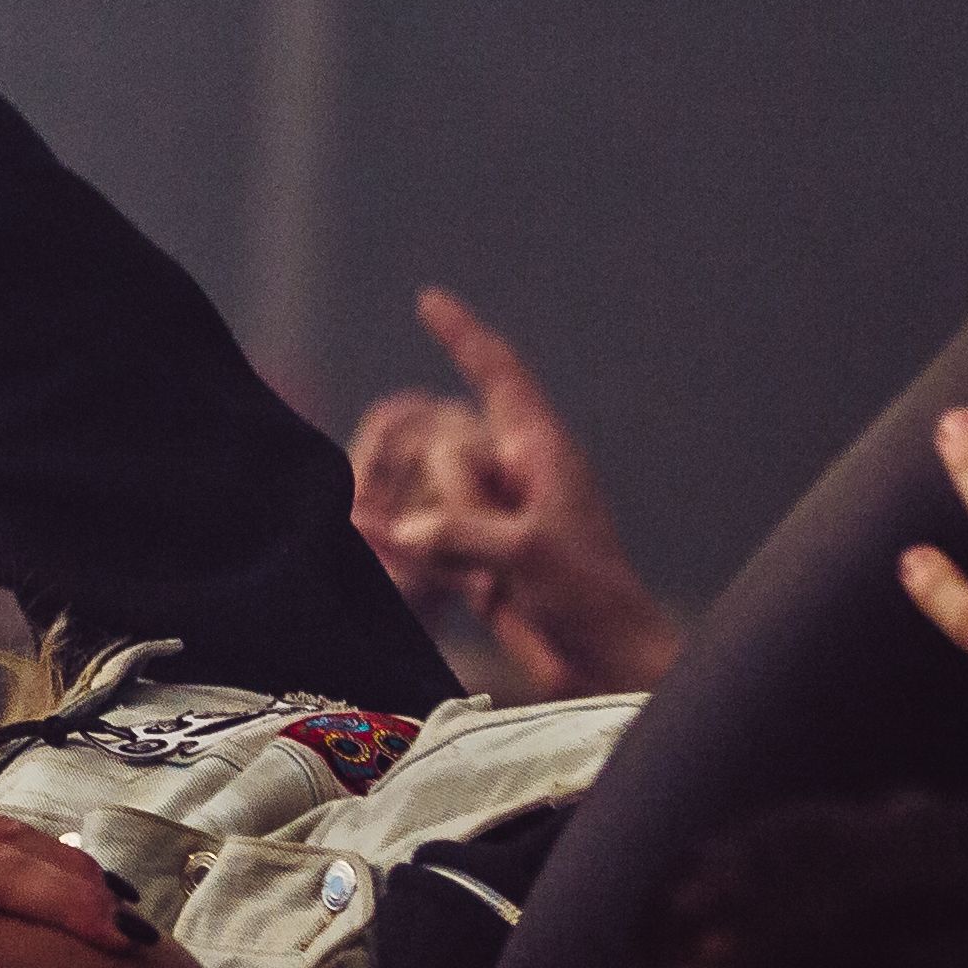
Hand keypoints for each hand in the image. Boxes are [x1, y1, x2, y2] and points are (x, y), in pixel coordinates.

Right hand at [350, 286, 678, 695]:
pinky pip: (424, 535)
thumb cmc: (591, 601)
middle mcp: (517, 476)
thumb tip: (405, 529)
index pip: (500, 377)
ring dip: (433, 533)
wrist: (604, 668)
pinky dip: (400, 542)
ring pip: (432, 495)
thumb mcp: (530, 555)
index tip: (429, 300)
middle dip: (451, 491)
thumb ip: (463, 531)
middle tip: (490, 549)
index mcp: (544, 453)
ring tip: (472, 579)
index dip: (464, 337)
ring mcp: (495, 517)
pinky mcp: (479, 560)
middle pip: (447, 446)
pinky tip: (364, 536)